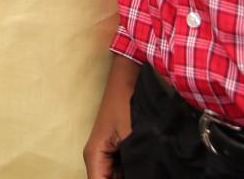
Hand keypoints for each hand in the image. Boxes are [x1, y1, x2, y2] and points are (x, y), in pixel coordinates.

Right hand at [84, 56, 138, 178]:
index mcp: (94, 156)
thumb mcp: (131, 133)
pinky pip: (124, 171)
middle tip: (147, 172)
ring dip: (133, 176)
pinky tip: (149, 170)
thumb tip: (143, 172)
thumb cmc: (124, 100)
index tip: (138, 178)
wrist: (128, 77)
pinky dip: (136, 172)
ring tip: (149, 170)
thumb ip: (135, 159)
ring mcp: (108, 155)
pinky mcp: (119, 151)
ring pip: (116, 178)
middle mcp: (98, 158)